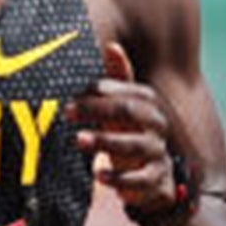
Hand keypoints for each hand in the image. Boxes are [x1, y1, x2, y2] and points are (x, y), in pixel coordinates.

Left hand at [69, 41, 178, 211]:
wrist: (151, 180)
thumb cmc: (128, 135)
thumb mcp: (121, 109)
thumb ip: (117, 80)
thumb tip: (112, 45)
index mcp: (147, 107)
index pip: (133, 91)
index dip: (106, 89)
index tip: (77, 93)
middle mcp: (156, 127)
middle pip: (134, 112)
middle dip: (100, 109)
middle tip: (67, 112)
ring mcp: (157, 154)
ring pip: (138, 145)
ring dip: (106, 141)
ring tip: (78, 140)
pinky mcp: (156, 181)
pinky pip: (142, 180)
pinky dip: (119, 178)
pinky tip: (98, 175)